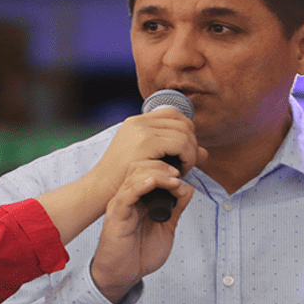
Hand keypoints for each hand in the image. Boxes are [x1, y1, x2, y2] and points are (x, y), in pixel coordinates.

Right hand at [90, 160, 194, 303]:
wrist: (123, 276)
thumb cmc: (140, 254)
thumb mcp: (166, 228)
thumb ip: (176, 209)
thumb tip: (188, 189)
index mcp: (138, 199)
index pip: (147, 171)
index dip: (165, 168)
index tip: (181, 175)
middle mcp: (127, 198)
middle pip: (139, 168)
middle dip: (161, 167)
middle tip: (177, 174)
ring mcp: (120, 206)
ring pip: (133, 177)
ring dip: (156, 175)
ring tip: (172, 180)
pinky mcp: (115, 217)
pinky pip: (125, 196)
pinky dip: (140, 186)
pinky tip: (152, 183)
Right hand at [91, 107, 206, 182]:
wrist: (99, 190)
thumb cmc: (121, 179)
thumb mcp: (149, 161)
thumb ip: (175, 153)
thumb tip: (204, 152)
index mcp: (138, 122)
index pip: (173, 113)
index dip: (187, 130)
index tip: (187, 150)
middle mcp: (139, 122)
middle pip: (182, 122)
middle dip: (192, 142)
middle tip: (189, 162)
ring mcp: (141, 131)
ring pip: (184, 134)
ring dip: (190, 152)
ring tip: (185, 169)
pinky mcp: (145, 144)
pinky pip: (179, 145)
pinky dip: (186, 158)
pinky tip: (180, 172)